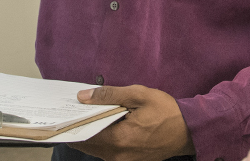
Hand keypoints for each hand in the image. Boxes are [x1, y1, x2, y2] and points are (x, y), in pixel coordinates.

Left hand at [70, 84, 194, 160]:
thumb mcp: (138, 95)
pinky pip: (107, 152)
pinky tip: (101, 125)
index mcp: (118, 139)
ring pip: (95, 149)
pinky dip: (100, 140)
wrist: (189, 131)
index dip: (71, 123)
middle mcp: (117, 155)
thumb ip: (109, 95)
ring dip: (88, 134)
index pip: (83, 134)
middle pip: (86, 144)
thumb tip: (83, 97)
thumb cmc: (166, 111)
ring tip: (84, 116)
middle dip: (77, 128)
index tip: (61, 113)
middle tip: (70, 112)